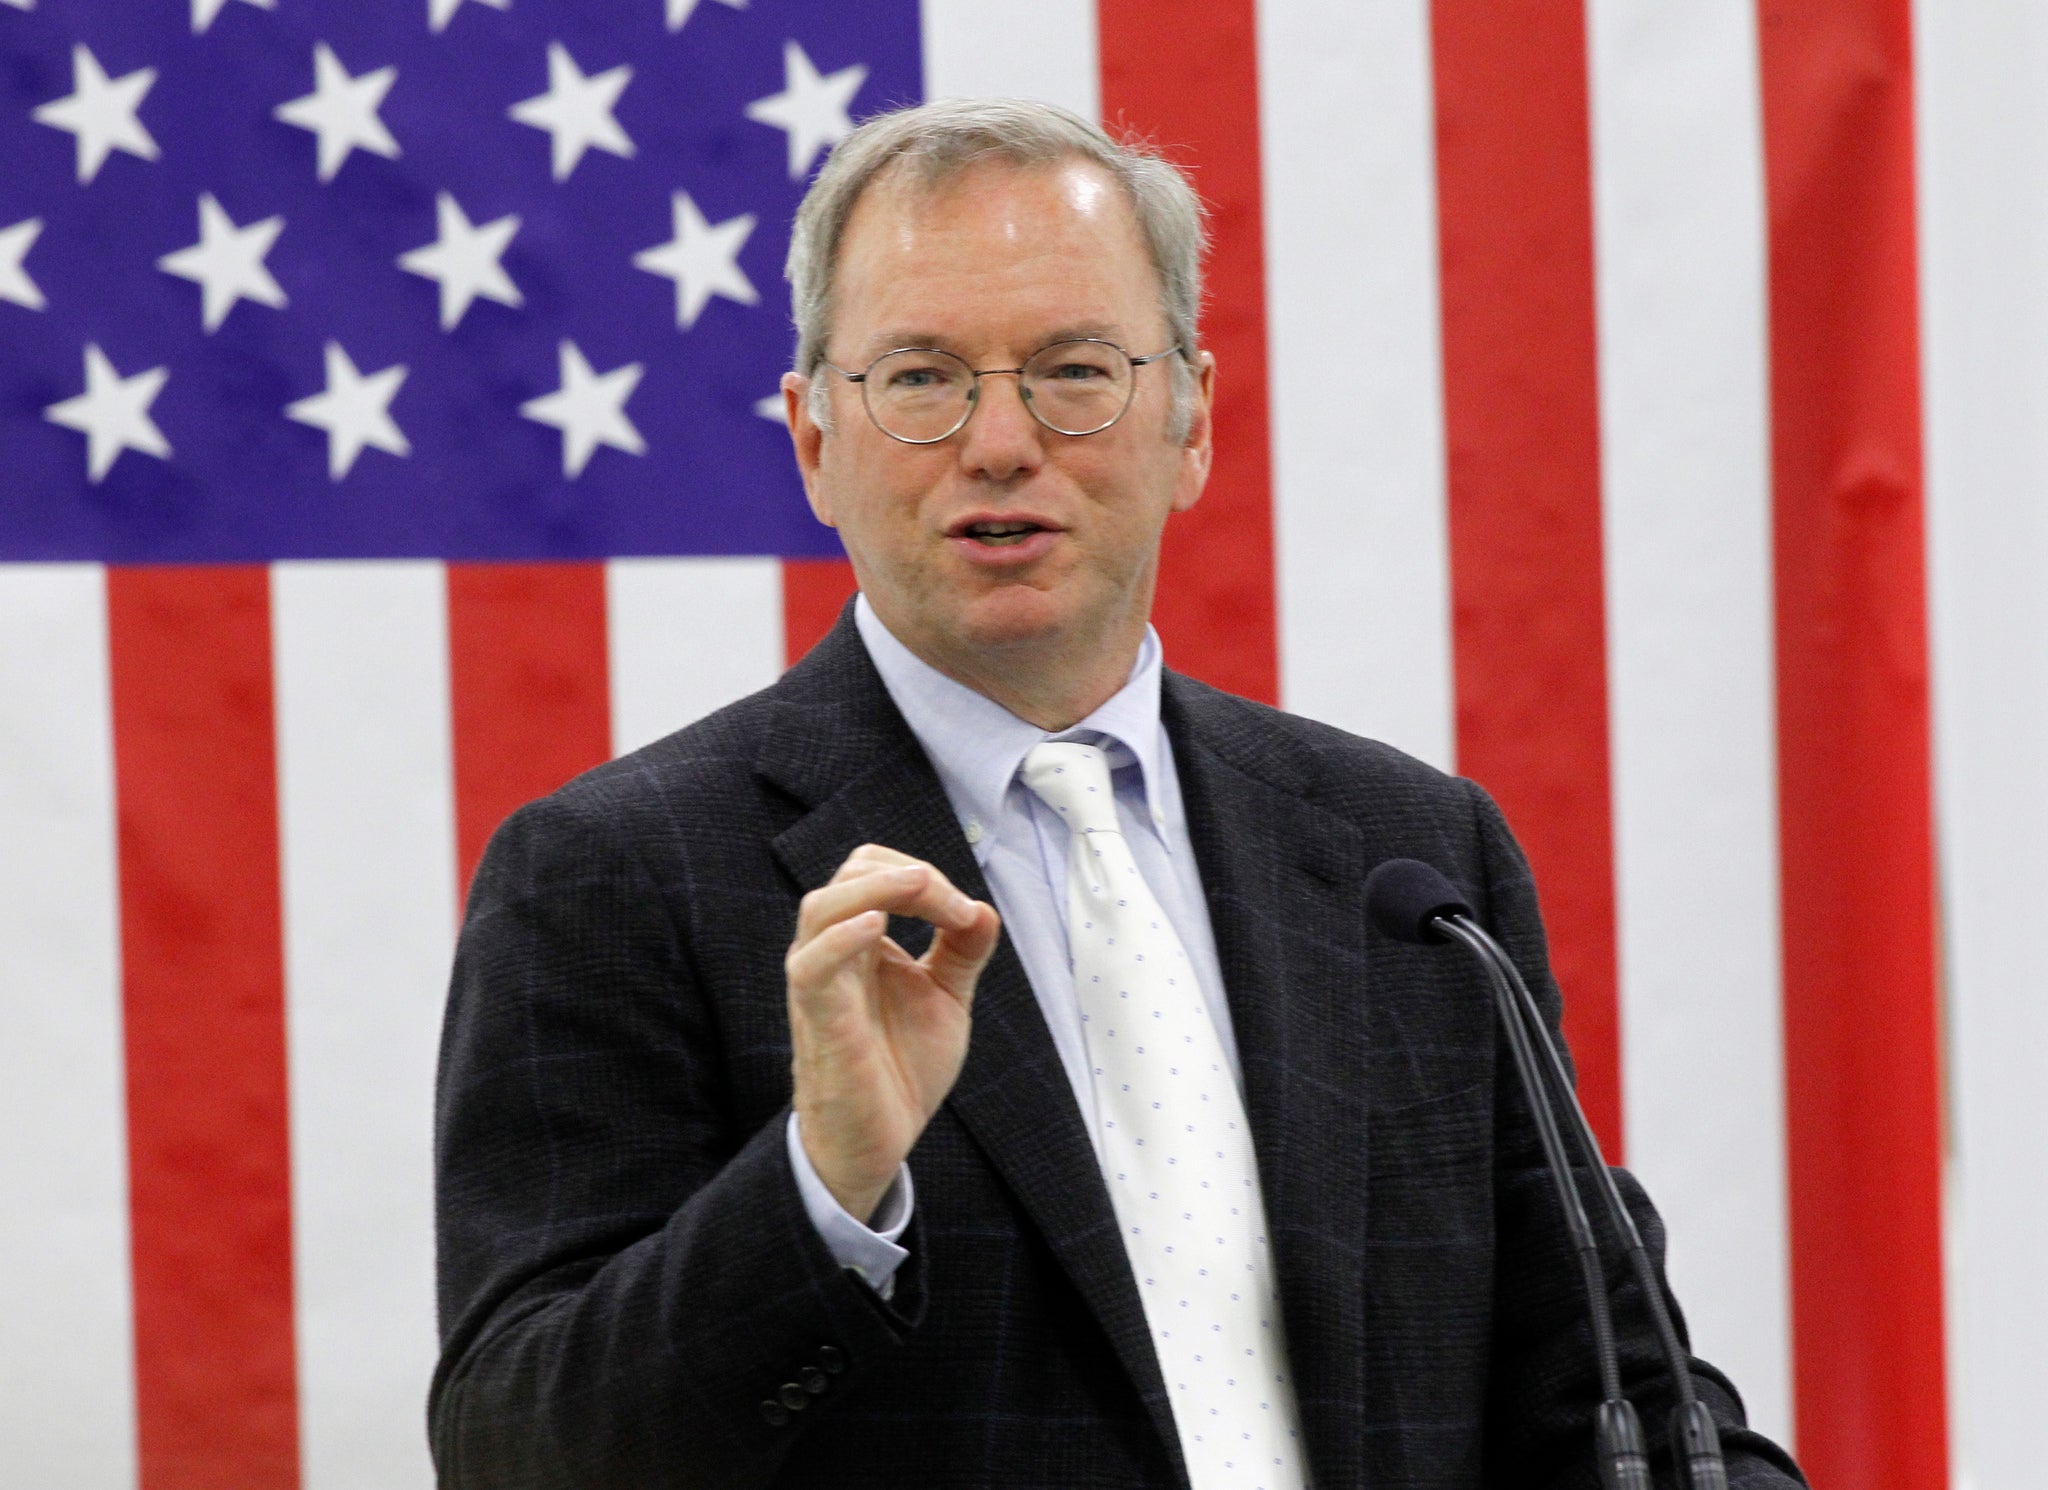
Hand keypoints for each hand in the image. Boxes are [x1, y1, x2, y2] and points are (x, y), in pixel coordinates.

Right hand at [786, 844, 1000, 1222]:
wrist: (878, 1141)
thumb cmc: (900, 1070)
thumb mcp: (946, 1000)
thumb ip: (962, 952)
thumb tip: (984, 909)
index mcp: (863, 940)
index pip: (879, 872)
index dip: (926, 877)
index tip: (967, 915)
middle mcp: (835, 951)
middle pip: (852, 874)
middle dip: (910, 874)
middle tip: (954, 910)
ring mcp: (821, 982)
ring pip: (822, 908)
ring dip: (876, 887)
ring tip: (922, 887)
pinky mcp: (818, 1019)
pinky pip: (812, 966)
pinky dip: (840, 939)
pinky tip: (875, 926)